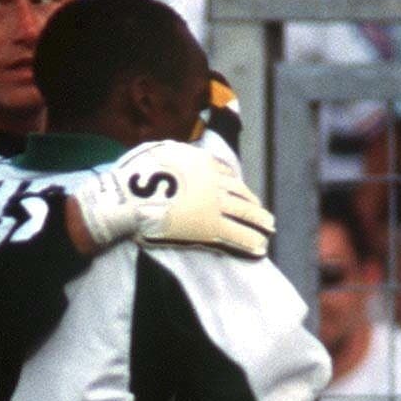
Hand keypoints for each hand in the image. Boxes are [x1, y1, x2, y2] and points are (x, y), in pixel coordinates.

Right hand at [70, 141, 274, 258]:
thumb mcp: (158, 151)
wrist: (132, 196)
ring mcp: (214, 204)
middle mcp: (213, 181)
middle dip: (253, 205)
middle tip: (264, 215)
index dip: (237, 186)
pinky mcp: (210, 226)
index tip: (243, 194)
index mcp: (201, 162)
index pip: (226, 174)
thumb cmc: (136, 175)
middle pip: (240, 194)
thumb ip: (172, 153)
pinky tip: (261, 248)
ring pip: (244, 213)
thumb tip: (173, 151)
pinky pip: (236, 234)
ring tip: (268, 230)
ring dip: (259, 223)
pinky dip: (251, 241)